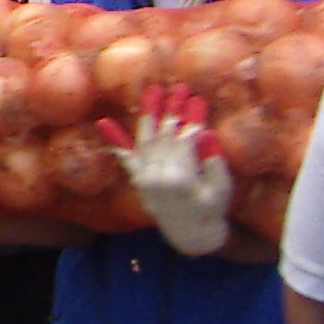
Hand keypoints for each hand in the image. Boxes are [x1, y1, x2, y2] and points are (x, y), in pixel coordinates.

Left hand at [103, 88, 232, 256]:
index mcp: (179, 179)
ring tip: (153, 90)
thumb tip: (206, 134)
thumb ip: (213, 161)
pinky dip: (115, 139)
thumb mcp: (220, 188)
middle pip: (165, 135)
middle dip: (172, 109)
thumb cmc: (212, 211)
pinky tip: (103, 123)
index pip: (184, 140)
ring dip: (149, 113)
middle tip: (180, 87)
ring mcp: (144, 178)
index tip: (197, 98)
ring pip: (146, 139)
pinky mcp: (138, 180)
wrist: (192, 236)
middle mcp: (156, 176)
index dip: (192, 118)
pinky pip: (124, 157)